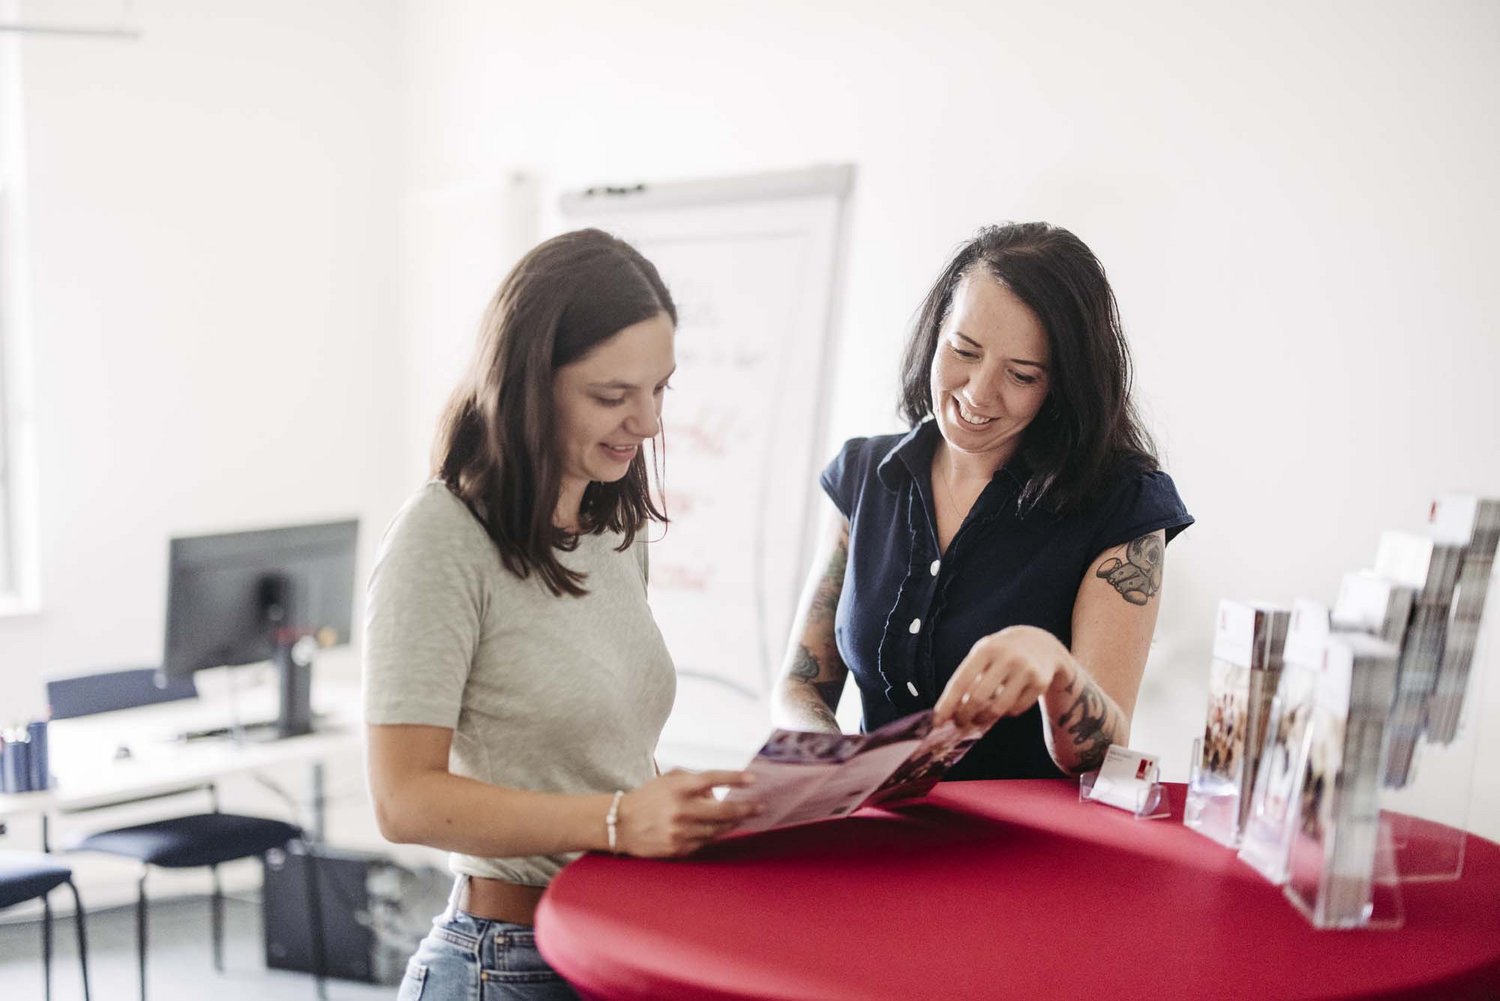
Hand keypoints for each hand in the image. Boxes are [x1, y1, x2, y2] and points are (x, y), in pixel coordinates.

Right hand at [616, 769, 760, 856]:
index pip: (713, 779)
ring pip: (718, 829)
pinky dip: (713, 835)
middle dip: (746, 808)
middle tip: (760, 807)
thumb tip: (717, 791)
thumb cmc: (647, 798)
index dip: (735, 778)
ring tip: (743, 817)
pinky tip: (719, 830)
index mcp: (678, 788)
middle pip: (723, 810)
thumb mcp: (667, 780)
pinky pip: (705, 842)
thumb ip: (693, 780)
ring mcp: (680, 831)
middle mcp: (681, 809)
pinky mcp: (678, 848)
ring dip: (732, 823)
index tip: (753, 779)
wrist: (620, 824)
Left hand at [933, 625, 1076, 729]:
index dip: (948, 703)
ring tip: (979, 718)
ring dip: (984, 718)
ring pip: (999, 708)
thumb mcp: (984, 654)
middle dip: (965, 715)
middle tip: (959, 723)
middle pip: (978, 698)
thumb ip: (969, 677)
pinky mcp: (1040, 683)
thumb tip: (954, 710)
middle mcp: (1007, 658)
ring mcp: (1025, 670)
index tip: (937, 721)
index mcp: (986, 649)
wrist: (1042, 643)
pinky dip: (1006, 713)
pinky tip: (1003, 706)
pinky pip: (1016, 709)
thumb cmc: (1002, 652)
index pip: (961, 681)